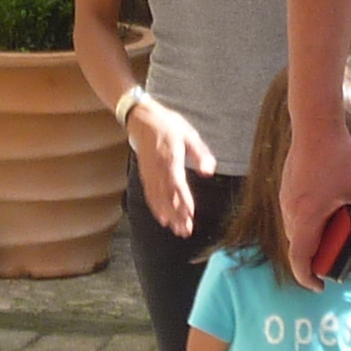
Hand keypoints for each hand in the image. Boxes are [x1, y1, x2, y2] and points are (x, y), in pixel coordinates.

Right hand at [126, 97, 217, 234]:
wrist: (141, 118)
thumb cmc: (167, 124)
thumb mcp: (188, 134)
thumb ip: (199, 153)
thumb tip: (208, 171)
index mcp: (170, 158)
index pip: (177, 185)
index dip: (183, 202)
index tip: (190, 216)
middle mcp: (158, 168)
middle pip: (167, 197)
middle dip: (177, 215)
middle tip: (185, 231)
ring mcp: (149, 172)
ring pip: (157, 199)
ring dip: (168, 216)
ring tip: (177, 230)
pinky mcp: (144, 174)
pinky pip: (149, 194)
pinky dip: (156, 208)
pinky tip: (162, 219)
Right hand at [278, 114, 350, 289]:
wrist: (315, 125)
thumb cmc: (339, 157)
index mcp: (307, 217)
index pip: (300, 259)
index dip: (308, 278)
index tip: (321, 285)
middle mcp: (291, 211)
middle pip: (298, 247)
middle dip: (316, 258)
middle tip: (337, 257)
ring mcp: (286, 198)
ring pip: (296, 230)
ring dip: (313, 238)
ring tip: (336, 232)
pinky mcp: (287, 187)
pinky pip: (295, 214)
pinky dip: (309, 222)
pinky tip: (328, 209)